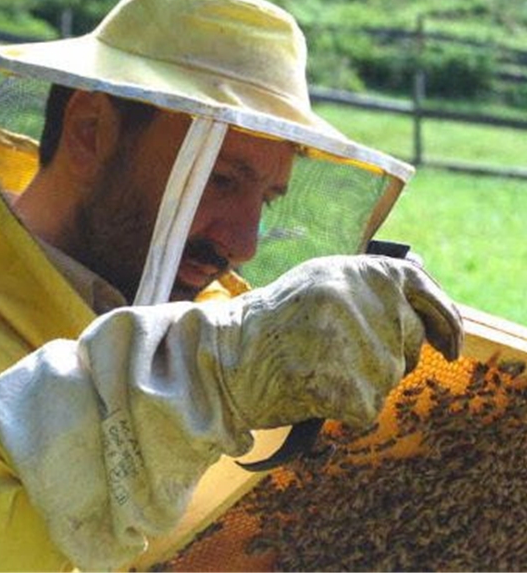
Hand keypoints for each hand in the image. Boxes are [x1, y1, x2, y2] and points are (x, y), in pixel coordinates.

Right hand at [220, 255, 462, 429]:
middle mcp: (377, 306)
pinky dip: (342, 406)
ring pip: (388, 379)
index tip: (451, 346)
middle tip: (339, 354)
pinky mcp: (359, 393)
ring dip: (360, 380)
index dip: (446, 323)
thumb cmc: (273, 318)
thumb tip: (422, 296)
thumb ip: (372, 285)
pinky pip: (367, 408)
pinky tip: (311, 389)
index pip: (428, 296)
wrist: (229, 355)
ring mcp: (371, 350)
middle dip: (388, 354)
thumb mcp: (323, 280)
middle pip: (410, 345)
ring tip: (315, 365)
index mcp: (369, 272)